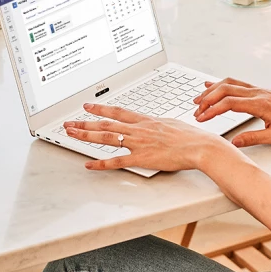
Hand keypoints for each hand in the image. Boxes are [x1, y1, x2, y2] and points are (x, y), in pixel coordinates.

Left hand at [63, 103, 228, 170]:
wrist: (201, 146)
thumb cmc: (192, 137)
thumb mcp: (173, 124)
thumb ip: (159, 126)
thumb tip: (155, 125)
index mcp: (147, 121)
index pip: (118, 112)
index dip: (101, 109)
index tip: (88, 106)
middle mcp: (140, 129)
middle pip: (106, 124)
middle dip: (85, 123)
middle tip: (70, 122)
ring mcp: (139, 143)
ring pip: (106, 138)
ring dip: (86, 136)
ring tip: (71, 135)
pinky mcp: (142, 158)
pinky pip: (117, 161)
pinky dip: (101, 163)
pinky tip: (89, 165)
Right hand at [192, 77, 270, 146]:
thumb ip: (254, 138)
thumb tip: (234, 143)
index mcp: (260, 105)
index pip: (230, 103)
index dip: (213, 110)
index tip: (201, 118)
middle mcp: (257, 94)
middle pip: (225, 90)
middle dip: (207, 100)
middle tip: (196, 111)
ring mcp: (257, 90)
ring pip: (229, 84)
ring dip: (211, 91)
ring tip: (198, 100)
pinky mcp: (257, 90)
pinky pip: (235, 83)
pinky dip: (221, 84)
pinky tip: (211, 86)